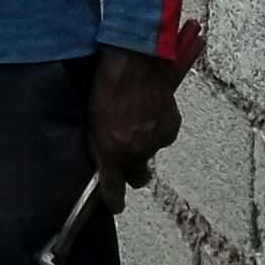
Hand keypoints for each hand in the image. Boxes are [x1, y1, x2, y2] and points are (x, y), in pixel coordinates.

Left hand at [89, 34, 188, 196]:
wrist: (135, 59)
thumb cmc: (107, 83)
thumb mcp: (93, 117)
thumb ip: (99, 143)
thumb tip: (103, 158)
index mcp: (113, 150)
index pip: (114, 189)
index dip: (114, 201)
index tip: (115, 204)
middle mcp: (137, 151)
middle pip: (138, 177)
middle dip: (133, 171)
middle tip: (125, 154)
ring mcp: (156, 140)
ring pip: (151, 153)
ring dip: (144, 143)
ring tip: (135, 118)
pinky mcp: (171, 126)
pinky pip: (163, 136)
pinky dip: (156, 128)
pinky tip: (148, 110)